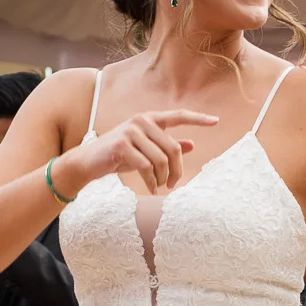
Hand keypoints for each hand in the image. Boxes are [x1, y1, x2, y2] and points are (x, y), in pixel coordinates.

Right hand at [68, 110, 214, 197]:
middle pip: (172, 148)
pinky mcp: (122, 146)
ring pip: (161, 160)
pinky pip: (146, 168)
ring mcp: (131, 132)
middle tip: (172, 185)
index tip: (216, 121)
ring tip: (159, 187)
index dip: (198, 118)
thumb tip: (192, 144)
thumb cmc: (119, 156)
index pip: (178, 115)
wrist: (89, 162)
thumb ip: (166, 146)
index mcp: (149, 119)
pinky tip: (152, 189)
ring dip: (163, 178)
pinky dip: (151, 182)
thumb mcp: (145, 150)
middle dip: (176, 170)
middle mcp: (141, 121)